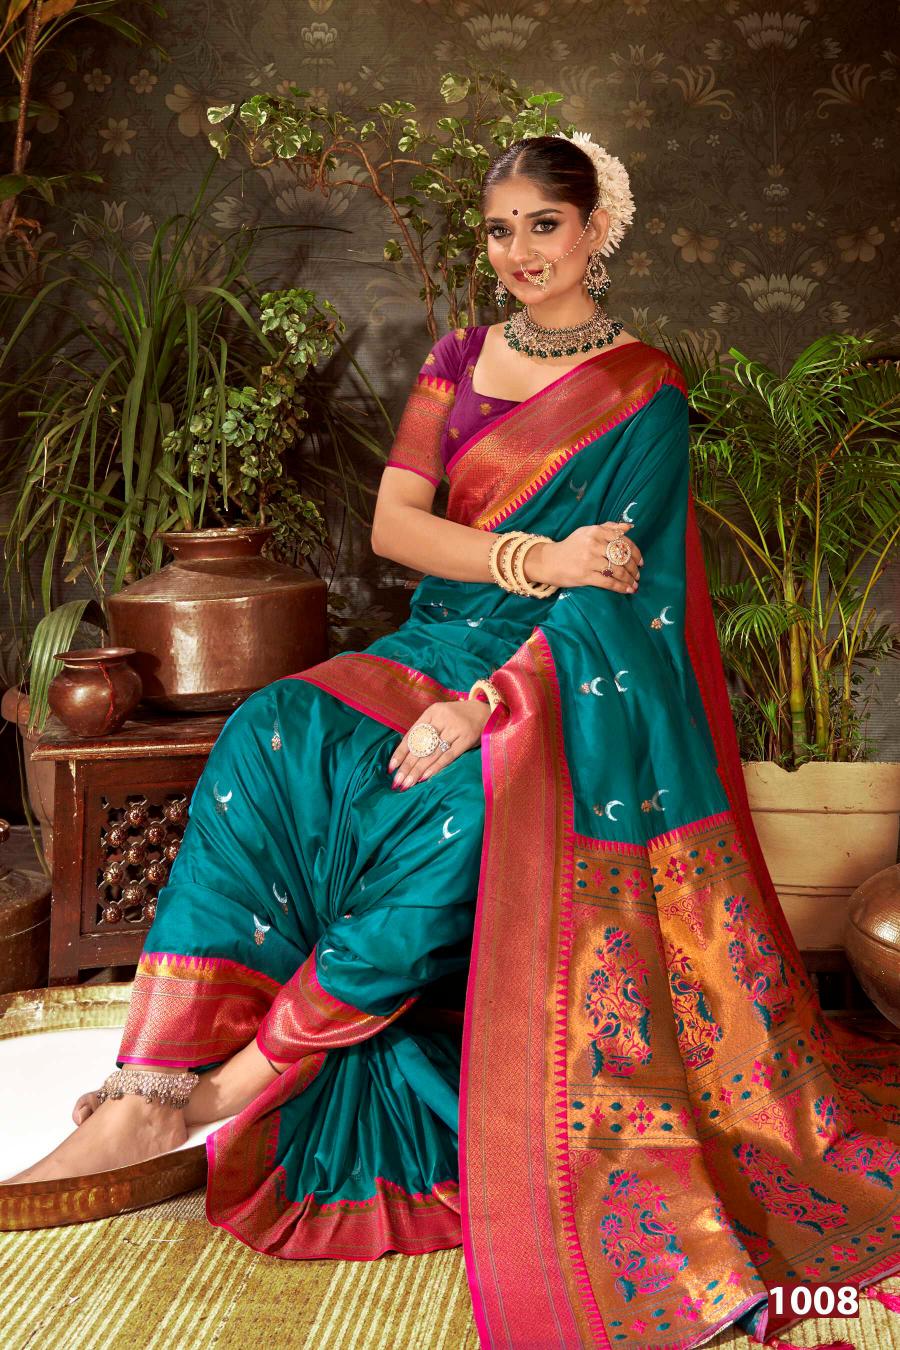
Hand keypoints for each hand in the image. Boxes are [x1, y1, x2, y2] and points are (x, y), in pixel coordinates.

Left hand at [388, 698, 491, 789]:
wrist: (487, 712)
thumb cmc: (459, 718)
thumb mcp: (441, 718)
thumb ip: (427, 732)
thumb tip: (406, 756)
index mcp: (432, 712)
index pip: (412, 735)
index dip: (401, 752)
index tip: (391, 767)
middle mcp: (442, 718)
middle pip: (420, 746)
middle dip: (407, 766)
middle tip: (397, 781)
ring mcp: (455, 728)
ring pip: (432, 753)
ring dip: (418, 770)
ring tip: (408, 783)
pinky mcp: (467, 738)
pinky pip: (448, 756)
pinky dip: (436, 767)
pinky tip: (425, 777)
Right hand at [528, 522, 642, 592]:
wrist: (549, 561)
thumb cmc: (571, 547)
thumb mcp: (587, 532)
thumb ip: (608, 527)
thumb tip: (629, 527)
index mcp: (596, 531)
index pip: (623, 541)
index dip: (635, 553)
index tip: (640, 562)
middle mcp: (593, 544)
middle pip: (622, 556)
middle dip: (634, 568)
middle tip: (638, 575)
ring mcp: (589, 560)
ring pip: (618, 570)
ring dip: (630, 579)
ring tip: (634, 584)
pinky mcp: (585, 575)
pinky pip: (608, 582)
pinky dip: (621, 587)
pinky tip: (628, 590)